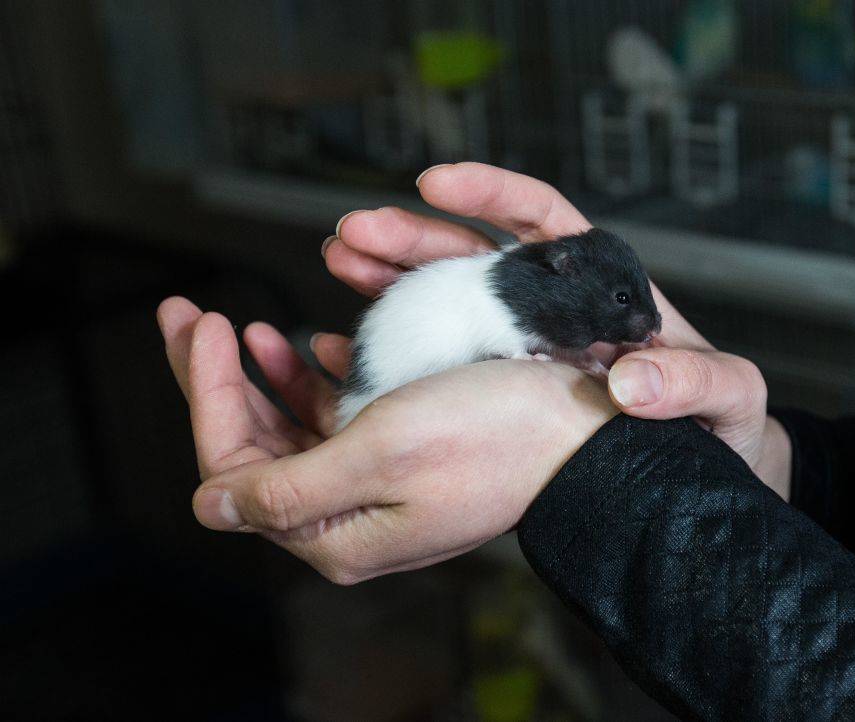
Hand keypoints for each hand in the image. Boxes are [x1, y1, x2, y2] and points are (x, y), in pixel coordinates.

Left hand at [157, 296, 614, 584]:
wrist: (587, 433)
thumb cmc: (500, 437)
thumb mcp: (383, 453)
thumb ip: (286, 486)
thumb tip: (209, 505)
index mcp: (335, 527)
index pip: (236, 463)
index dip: (209, 392)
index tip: (210, 327)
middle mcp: (348, 514)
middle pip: (254, 444)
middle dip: (216, 378)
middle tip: (190, 317)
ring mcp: (375, 485)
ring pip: (292, 427)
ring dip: (263, 375)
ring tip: (243, 328)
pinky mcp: (403, 456)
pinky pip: (340, 419)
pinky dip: (316, 379)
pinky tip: (312, 343)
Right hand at [320, 162, 790, 498]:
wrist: (697, 477)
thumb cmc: (721, 428)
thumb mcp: (728, 396)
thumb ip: (695, 381)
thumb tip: (632, 380)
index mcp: (601, 289)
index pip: (543, 219)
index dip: (490, 194)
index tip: (434, 183)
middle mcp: (552, 311)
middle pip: (474, 257)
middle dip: (413, 240)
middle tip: (355, 235)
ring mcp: (519, 351)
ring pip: (444, 302)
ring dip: (390, 281)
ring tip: (341, 264)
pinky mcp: (496, 394)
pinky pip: (438, 363)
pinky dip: (396, 349)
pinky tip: (350, 344)